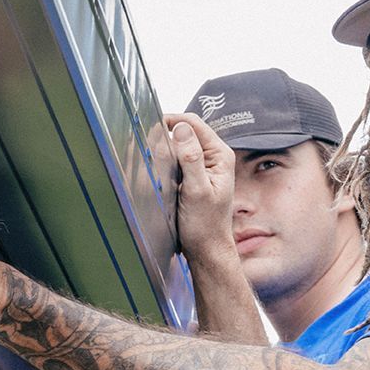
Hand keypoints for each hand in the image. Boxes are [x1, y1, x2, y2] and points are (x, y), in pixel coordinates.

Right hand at [164, 112, 235, 266]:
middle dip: (166, 136)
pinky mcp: (195, 176)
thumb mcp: (196, 190)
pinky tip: (161, 173)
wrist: (207, 249)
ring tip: (154, 162)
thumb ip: (191, 158)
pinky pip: (178, 160)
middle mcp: (214, 157)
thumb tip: (181, 129)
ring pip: (180, 146)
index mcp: (220, 155)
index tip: (151, 129)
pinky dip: (167, 162)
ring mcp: (205, 166)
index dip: (171, 121)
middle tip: (149, 149)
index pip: (193, 123)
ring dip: (166, 150)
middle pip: (186, 132)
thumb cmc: (204, 225)